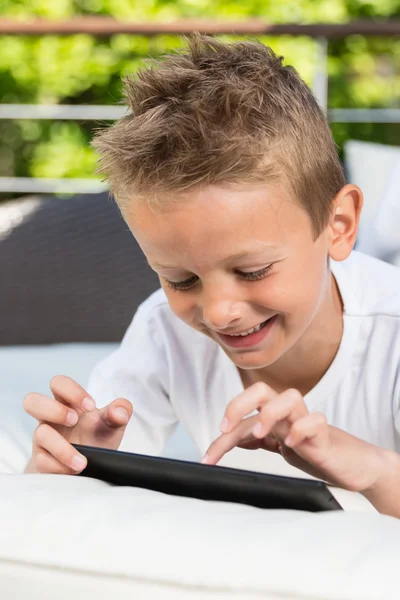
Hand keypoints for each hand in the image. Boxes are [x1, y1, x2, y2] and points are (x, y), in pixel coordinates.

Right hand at [23, 375, 132, 474]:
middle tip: (75, 420)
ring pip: (39, 434)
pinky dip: (61, 467)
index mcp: (66, 403)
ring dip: (62, 448)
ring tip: (82, 461)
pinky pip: (42, 461)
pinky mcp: (41, 460)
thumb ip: (120, 412)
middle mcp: (50, 418)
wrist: (87, 468)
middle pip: (32, 401)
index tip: (91, 406)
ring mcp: (42, 439)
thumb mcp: (113, 424)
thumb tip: (119, 412)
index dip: (71, 390)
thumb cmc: (96, 438)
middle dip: (54, 410)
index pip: (58, 383)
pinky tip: (75, 470)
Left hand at [202, 382, 387, 492]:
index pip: (241, 417)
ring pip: (289, 396)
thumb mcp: (278, 446)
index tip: (207, 458)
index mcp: (273, 416)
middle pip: (260, 390)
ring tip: (261, 435)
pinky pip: (316, 420)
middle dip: (238, 405)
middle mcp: (287, 414)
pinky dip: (301, 429)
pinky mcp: (325, 434)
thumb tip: (232, 437)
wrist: (351, 464)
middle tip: (225, 428)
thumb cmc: (314, 449)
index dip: (221, 438)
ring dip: (270, 413)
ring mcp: (306, 421)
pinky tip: (292, 444)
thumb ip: (257, 439)